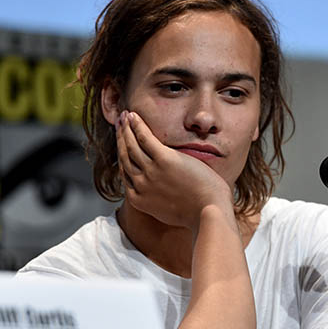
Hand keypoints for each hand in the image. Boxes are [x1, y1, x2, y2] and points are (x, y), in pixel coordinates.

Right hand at [117, 110, 235, 232]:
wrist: (209, 211)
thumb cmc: (198, 212)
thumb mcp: (171, 211)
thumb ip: (161, 200)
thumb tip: (164, 191)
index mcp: (140, 199)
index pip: (125, 173)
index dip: (122, 155)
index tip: (121, 145)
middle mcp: (141, 185)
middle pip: (125, 157)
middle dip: (120, 139)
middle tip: (118, 125)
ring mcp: (151, 172)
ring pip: (131, 146)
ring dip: (125, 129)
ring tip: (124, 117)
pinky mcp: (164, 160)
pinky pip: (145, 138)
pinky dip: (137, 126)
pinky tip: (133, 116)